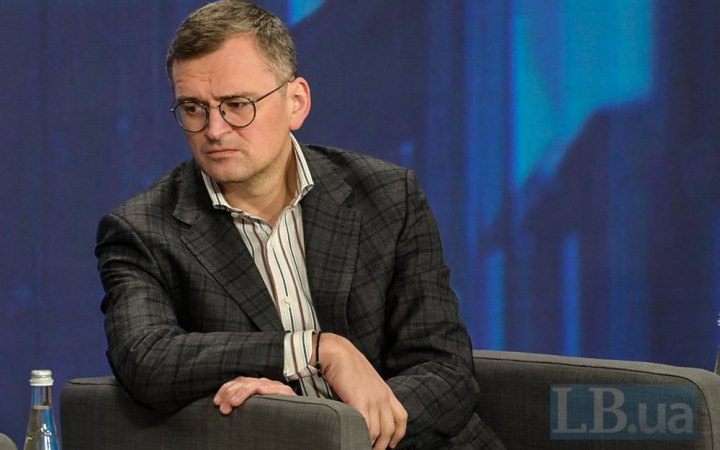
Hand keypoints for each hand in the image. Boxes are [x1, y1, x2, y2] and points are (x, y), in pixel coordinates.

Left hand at [213, 376, 295, 413]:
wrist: (297, 419)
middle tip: (222, 408)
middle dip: (229, 393)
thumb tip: (223, 406)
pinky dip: (260, 390)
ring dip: (240, 393)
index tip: (215, 402)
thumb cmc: (274, 416)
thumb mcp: (254, 409)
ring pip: (253, 385)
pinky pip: (270, 388)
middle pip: (243, 382)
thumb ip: (244, 404)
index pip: (238, 382)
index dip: (225, 389)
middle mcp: (264, 383)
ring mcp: (274, 386)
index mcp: (256, 386)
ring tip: (232, 404)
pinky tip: (253, 395)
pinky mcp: (284, 391)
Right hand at [316, 333, 407, 448]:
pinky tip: (355, 440)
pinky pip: (364, 427)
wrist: (338, 353)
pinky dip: (361, 437)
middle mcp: (383, 397)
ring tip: (361, 447)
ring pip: (376, 432)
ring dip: (370, 444)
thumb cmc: (348, 364)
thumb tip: (366, 410)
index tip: (391, 444)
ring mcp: (372, 400)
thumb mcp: (366, 380)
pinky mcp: (359, 402)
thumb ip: (370, 394)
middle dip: (383, 445)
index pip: (401, 417)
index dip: (398, 434)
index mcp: (386, 391)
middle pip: (390, 429)